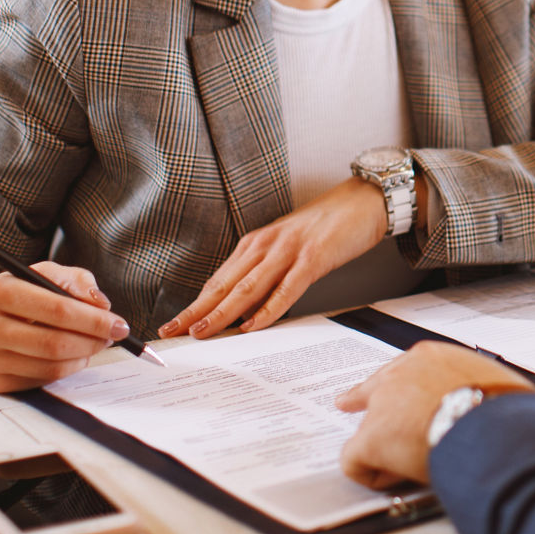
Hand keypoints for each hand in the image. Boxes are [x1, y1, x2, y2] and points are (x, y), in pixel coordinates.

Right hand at [0, 262, 128, 392]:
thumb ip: (75, 281)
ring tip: (93, 344)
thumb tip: (102, 304)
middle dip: (93, 341)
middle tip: (112, 336)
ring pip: (50, 366)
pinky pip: (41, 380)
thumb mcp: (39, 273)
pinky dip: (64, 370)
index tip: (120, 323)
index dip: (94, 320)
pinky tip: (70, 357)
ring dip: (83, 357)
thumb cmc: (11, 294)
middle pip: (55, 343)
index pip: (57, 310)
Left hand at [160, 177, 389, 339]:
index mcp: (255, 244)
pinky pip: (286, 288)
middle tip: (171, 332)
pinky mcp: (313, 257)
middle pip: (223, 285)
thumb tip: (246, 308)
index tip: (174, 324)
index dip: (194, 305)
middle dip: (195, 311)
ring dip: (221, 313)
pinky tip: (252, 325)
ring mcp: (288, 251)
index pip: (218, 281)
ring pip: (247, 288)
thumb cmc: (326, 227)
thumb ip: (266, 273)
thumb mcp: (288, 248)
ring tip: (201, 332)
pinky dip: (267, 309)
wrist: (362, 201)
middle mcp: (265, 245)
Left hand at [335, 342, 534, 487]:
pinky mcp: (371, 438)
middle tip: (346, 403)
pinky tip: (393, 480)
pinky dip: (371, 474)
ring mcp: (383, 405)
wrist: (495, 428)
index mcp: (432, 358)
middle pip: (373, 389)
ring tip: (414, 467)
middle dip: (361, 399)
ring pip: (371, 430)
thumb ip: (478, 389)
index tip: (385, 387)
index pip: (404, 368)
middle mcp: (402, 374)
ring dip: (387, 448)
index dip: (395, 383)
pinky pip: (355, 461)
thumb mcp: (496, 384)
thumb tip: (494, 405)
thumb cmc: (506, 410)